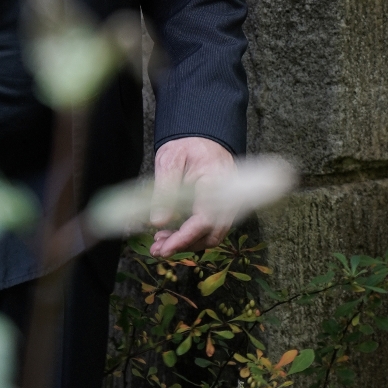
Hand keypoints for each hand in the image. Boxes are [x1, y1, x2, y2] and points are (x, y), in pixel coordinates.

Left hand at [150, 137, 235, 257]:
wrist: (204, 138)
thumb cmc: (187, 146)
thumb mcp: (170, 160)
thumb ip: (164, 190)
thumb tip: (157, 222)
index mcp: (217, 181)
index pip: (204, 220)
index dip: (184, 239)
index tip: (164, 249)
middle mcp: (229, 196)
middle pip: (211, 234)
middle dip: (184, 246)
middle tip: (157, 248)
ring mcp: (230, 204)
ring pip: (213, 235)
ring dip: (188, 243)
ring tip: (161, 241)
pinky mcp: (225, 209)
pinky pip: (213, 229)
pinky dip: (194, 235)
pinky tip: (174, 233)